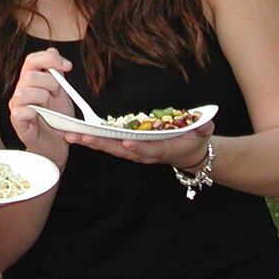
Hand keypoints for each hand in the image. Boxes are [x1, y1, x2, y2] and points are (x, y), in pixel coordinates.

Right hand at [8, 48, 73, 168]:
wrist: (58, 146)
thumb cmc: (58, 120)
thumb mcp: (62, 93)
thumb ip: (57, 73)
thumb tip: (52, 49)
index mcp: (31, 81)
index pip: (32, 59)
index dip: (49, 58)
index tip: (67, 66)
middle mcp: (20, 91)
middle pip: (29, 75)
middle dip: (50, 83)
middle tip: (58, 94)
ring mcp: (17, 107)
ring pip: (23, 92)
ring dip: (42, 98)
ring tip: (50, 108)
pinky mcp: (17, 123)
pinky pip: (20, 111)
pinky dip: (34, 112)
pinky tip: (43, 116)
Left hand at [64, 123, 214, 168]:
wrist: (186, 153)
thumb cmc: (192, 140)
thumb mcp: (202, 134)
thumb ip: (202, 129)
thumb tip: (205, 125)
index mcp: (161, 149)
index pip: (148, 150)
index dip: (137, 148)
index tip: (126, 143)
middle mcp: (143, 153)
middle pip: (120, 150)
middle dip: (100, 144)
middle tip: (82, 137)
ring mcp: (133, 152)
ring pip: (109, 148)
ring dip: (91, 142)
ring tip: (73, 136)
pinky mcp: (126, 147)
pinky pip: (107, 144)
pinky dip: (93, 141)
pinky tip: (78, 136)